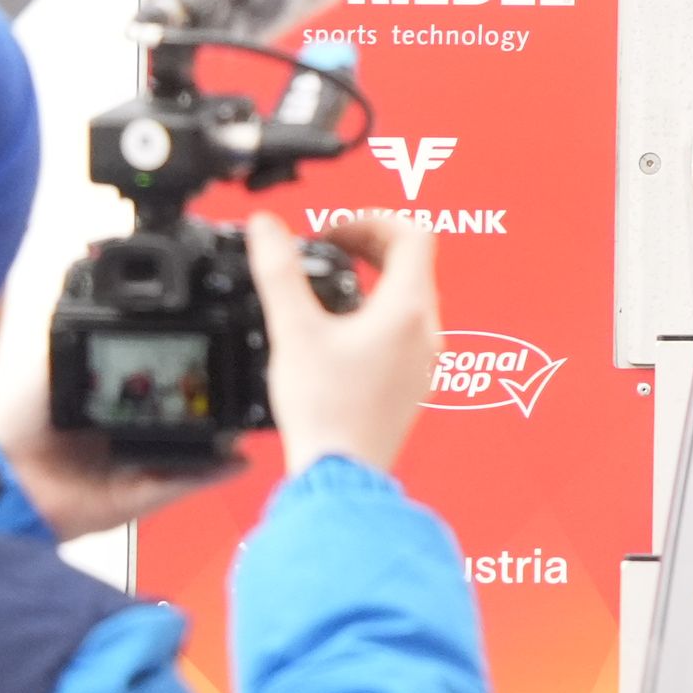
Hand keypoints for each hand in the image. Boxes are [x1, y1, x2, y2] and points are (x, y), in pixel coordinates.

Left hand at [0, 328, 249, 544]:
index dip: (186, 356)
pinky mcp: (145, 492)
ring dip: (224, 431)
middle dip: (213, 393)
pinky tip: (240, 455)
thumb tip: (80, 273)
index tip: (211, 332)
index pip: (157, 374)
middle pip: (186, 407)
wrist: (11, 481)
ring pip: (195, 443)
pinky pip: (187, 480)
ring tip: (250, 409)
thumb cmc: (18, 423)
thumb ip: (70, 324)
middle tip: (242, 370)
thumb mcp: (46, 359)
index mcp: (109, 397)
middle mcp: (130, 428)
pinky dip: (215, 470)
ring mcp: (141, 461)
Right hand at [255, 212, 442, 477]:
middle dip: (370, 244)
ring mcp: (423, 358)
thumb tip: (267, 228)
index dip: (372, 219)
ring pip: (410, 295)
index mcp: (407, 310)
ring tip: (331, 281)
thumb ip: (278, 271)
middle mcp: (426, 331)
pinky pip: (405, 327)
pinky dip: (378, 309)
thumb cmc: (324, 412)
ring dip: (374, 276)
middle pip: (414, 261)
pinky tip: (341, 327)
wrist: (339, 473)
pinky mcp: (412, 380)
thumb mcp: (294, 330)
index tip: (335, 230)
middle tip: (329, 248)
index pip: (413, 234)